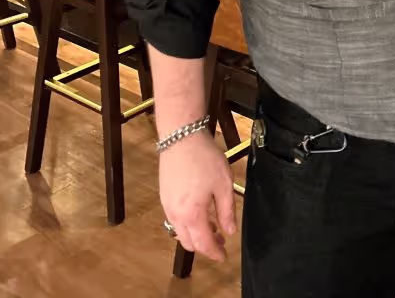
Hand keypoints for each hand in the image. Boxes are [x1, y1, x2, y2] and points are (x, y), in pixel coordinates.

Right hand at [159, 132, 236, 260]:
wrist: (181, 138)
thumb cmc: (204, 158)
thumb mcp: (223, 184)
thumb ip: (227, 210)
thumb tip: (230, 231)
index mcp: (192, 214)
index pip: (204, 243)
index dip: (215, 252)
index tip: (224, 257)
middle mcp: (176, 215)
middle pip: (189, 243)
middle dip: (205, 246)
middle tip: (220, 242)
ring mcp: (167, 206)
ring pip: (180, 232)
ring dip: (196, 235)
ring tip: (213, 227)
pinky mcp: (164, 197)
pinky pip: (175, 220)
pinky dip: (188, 224)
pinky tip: (200, 214)